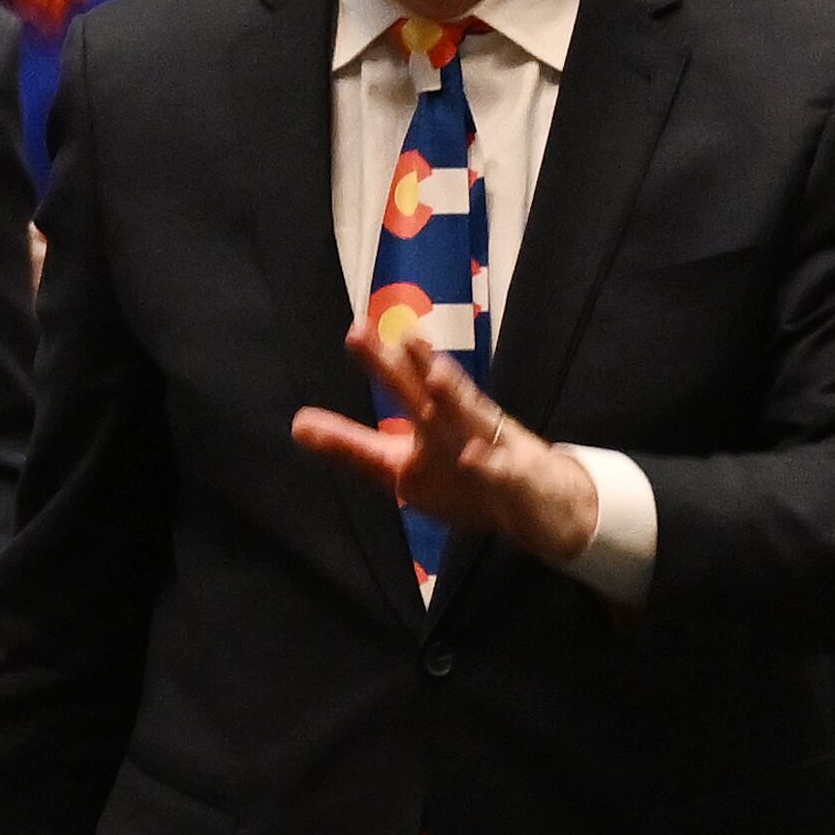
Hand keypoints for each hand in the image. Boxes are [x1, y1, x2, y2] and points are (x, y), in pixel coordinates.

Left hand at [290, 311, 603, 563]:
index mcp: (429, 421)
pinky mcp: (512, 477)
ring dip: (452, 395)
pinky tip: (473, 456)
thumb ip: (351, 447)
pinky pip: (498, 472)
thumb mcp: (401, 466)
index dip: (379, 365)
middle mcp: (455, 425)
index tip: (356, 331)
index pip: (401, 390)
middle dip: (399, 368)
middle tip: (368, 335)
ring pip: (468, 418)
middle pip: (424, 394)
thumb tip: (295, 424)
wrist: (539, 504)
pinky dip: (487, 464)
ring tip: (432, 375)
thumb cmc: (466, 472)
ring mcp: (486, 448)